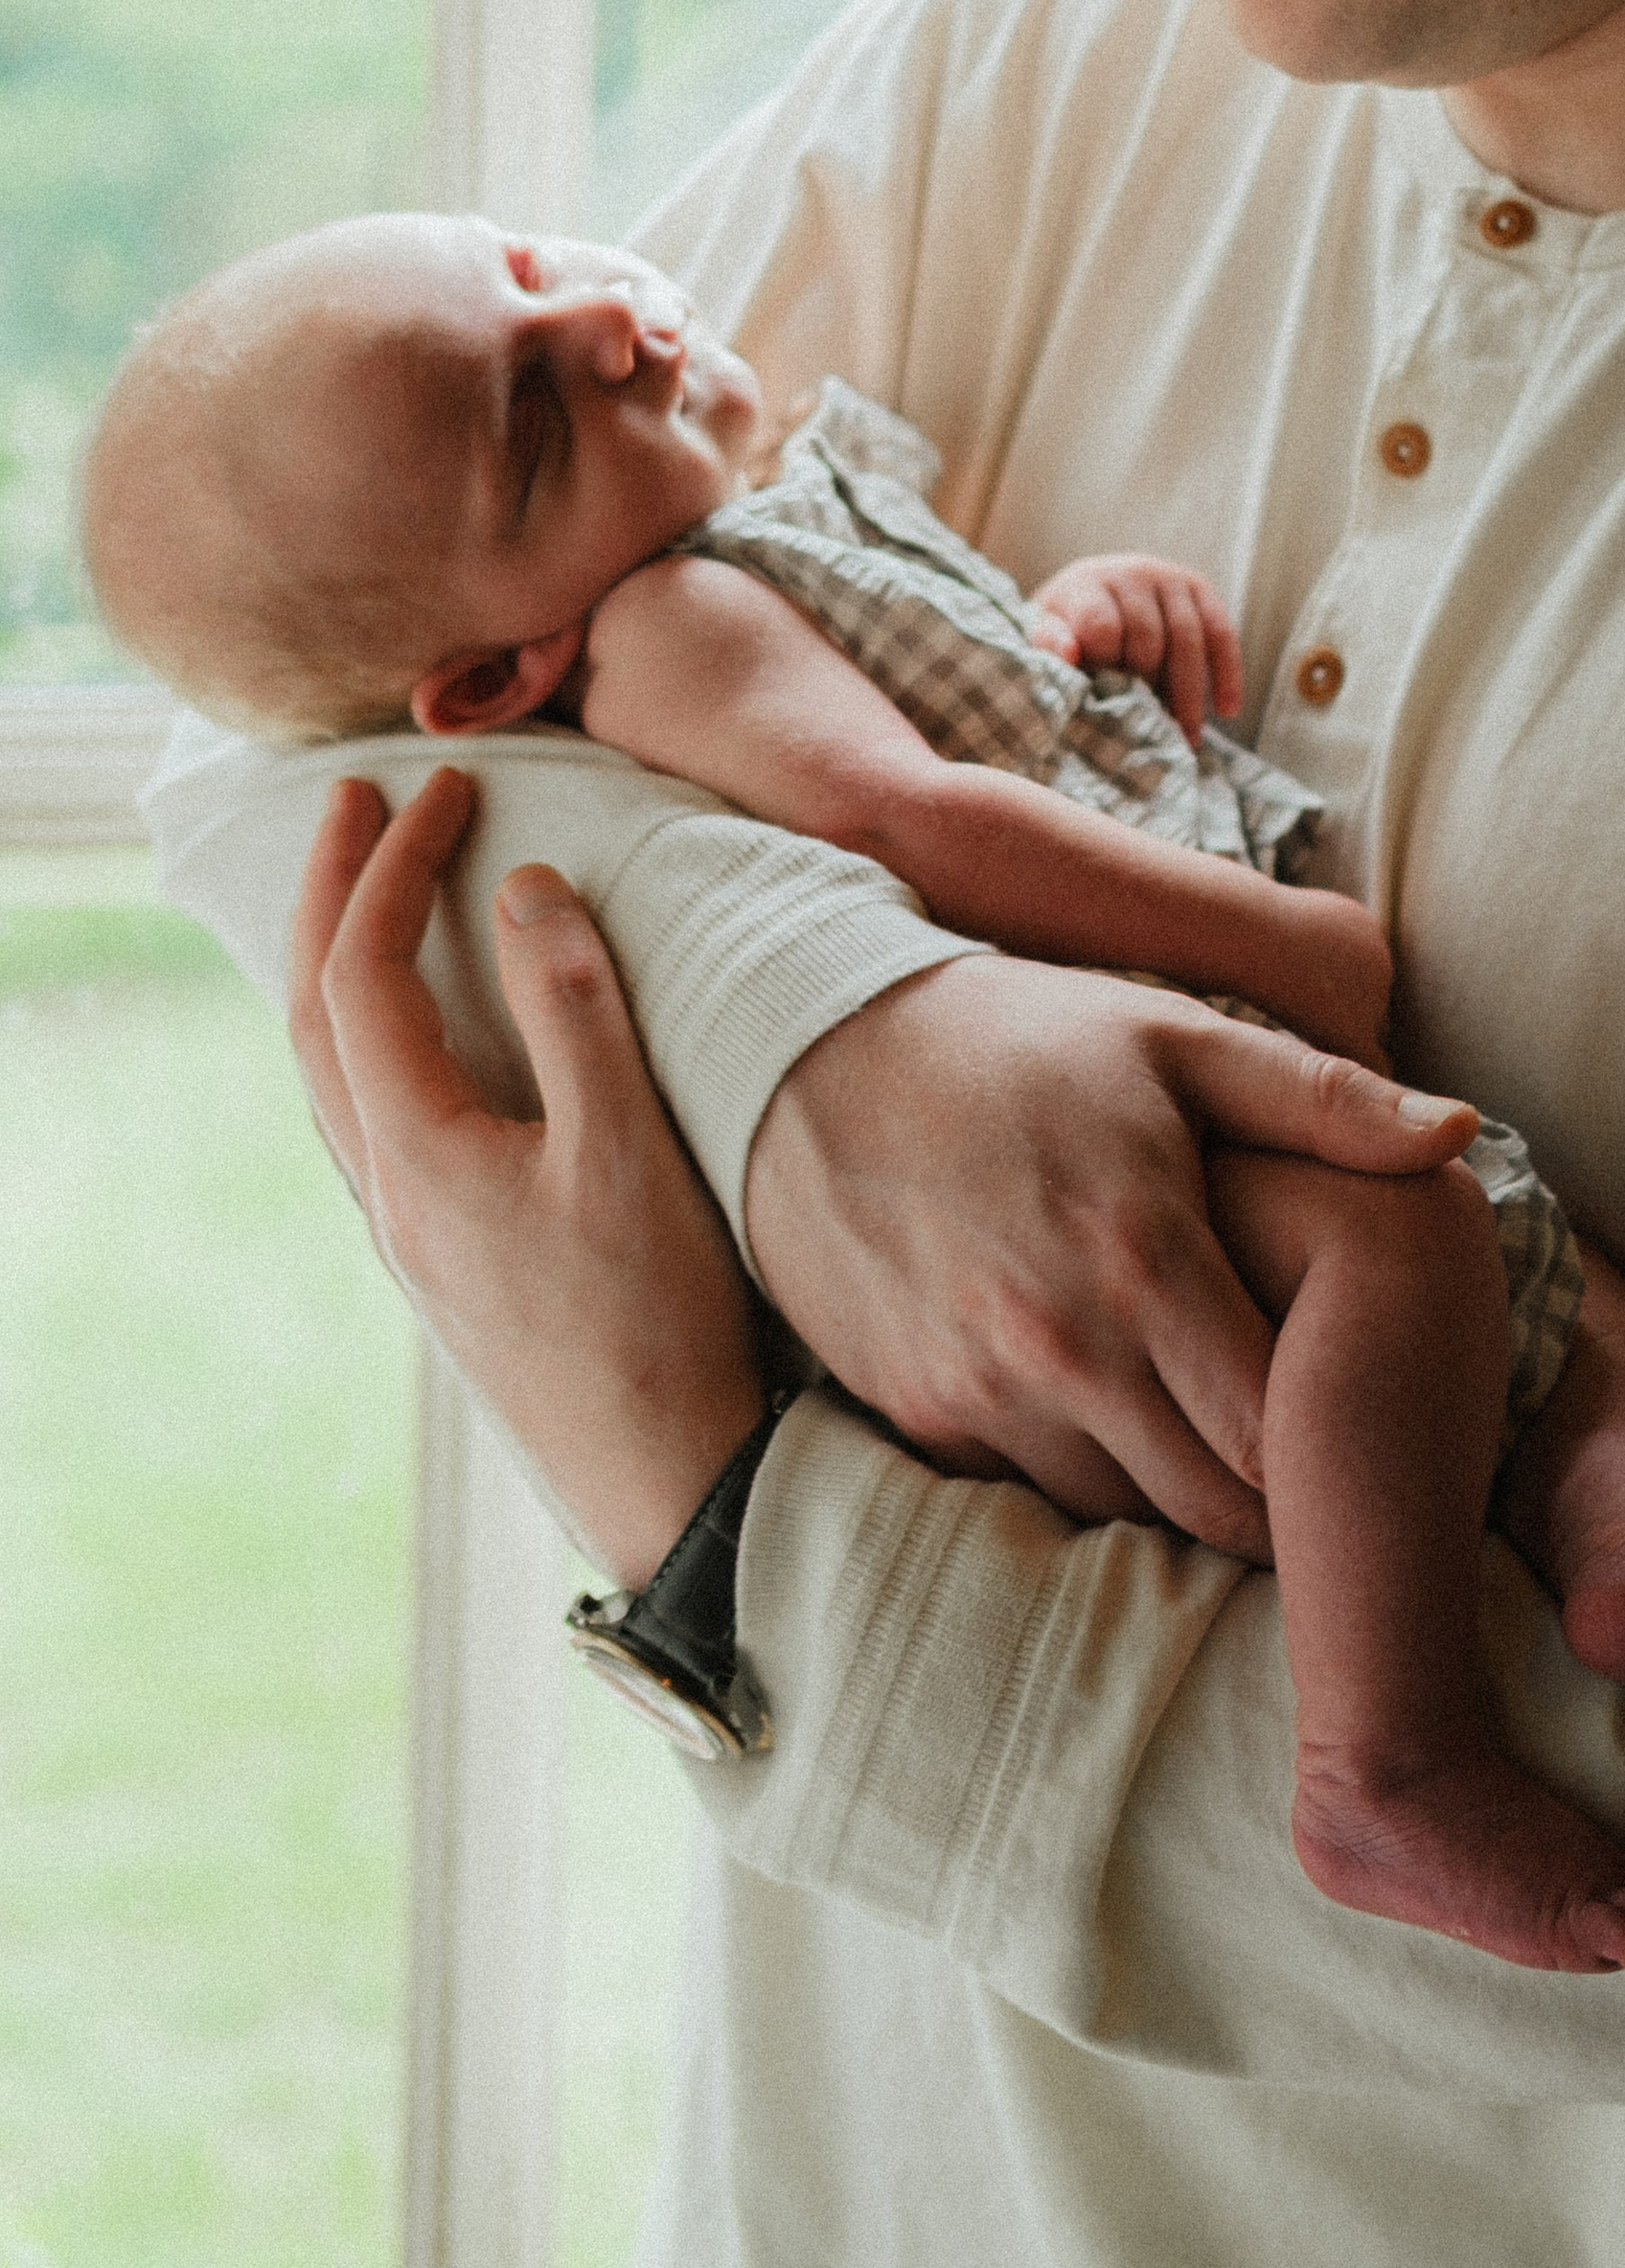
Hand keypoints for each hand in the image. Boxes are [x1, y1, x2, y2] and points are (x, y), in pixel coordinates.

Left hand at [289, 767, 768, 1588]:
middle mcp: (389, 1191)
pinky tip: (420, 1034)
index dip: (396, 866)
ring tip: (368, 894)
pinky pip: (369, 1116)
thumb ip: (577, 1010)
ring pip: (331, 1072)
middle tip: (355, 803)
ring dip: (337, 965)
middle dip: (330, 896)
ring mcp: (411, 1233)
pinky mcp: (448, 1258)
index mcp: (419, 1153)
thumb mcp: (630, 1145)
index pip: (365, 972)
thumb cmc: (656, 1318)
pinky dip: (370, 1035)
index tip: (447, 788)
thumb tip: (530, 886)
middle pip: (313, 1016)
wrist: (668, 1478)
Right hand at [742, 953, 1479, 1559]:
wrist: (809, 1048)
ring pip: (1121, 1511)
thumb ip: (1323, 1101)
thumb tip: (1460, 1137)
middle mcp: (1059, 1350)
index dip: (1329, 1454)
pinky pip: (1031, 1485)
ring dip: (1173, 1482)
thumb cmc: (1021, 1037)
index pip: (1273, 1447)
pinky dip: (1081, 1461)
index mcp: (1145, 1261)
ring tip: (1209, 1415)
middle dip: (1270, 1497)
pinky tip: (1107, 1396)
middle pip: (1208, 1511)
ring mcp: (978, 1394)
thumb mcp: (1175, 1037)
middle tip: (1308, 1449)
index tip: (1358, 1423)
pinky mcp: (917, 1413)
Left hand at [1028, 553, 1242, 735]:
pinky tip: (1227, 710)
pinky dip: (1227, 674)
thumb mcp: (1045, 635)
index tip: (1104, 698)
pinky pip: (1221, 634)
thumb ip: (1049, 644)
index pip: (1103, 628)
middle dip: (1149, 687)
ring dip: (1191, 693)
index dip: (1106, 668)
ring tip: (1188, 736)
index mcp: (1086, 583)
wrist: (1091, 593)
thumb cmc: (1066, 627)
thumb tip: (1068, 654)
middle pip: (1149, 637)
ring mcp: (1169, 576)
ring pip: (1188, 638)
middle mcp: (1131, 571)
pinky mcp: (1199, 588)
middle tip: (1148, 728)